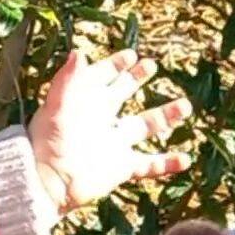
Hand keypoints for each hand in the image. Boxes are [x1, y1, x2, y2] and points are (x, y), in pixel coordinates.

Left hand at [28, 49, 192, 212]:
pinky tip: (185, 159)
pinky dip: (167, 163)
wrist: (49, 183)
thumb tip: (78, 52)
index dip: (116, 64)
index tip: (132, 54)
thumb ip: (68, 80)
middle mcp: (103, 119)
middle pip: (124, 93)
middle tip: (152, 65)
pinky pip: (149, 164)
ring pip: (146, 125)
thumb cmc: (48, 143)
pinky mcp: (122, 167)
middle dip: (137, 78)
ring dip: (166, 115)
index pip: (103, 76)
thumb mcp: (56, 107)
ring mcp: (114, 144)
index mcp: (86, 102)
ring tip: (186, 105)